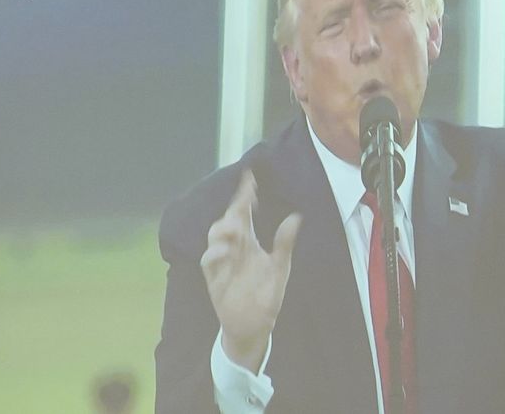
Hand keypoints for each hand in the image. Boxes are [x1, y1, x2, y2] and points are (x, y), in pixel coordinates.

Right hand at [200, 169, 301, 371]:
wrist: (255, 326)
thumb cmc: (266, 295)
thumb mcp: (280, 267)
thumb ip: (284, 243)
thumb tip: (296, 216)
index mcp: (248, 242)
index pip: (244, 213)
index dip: (245, 195)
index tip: (250, 177)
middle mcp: (233, 248)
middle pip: (228, 220)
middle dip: (234, 207)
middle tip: (246, 197)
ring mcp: (222, 263)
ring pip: (214, 236)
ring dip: (223, 227)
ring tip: (236, 222)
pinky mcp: (214, 279)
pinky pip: (208, 262)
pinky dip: (214, 253)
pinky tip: (225, 249)